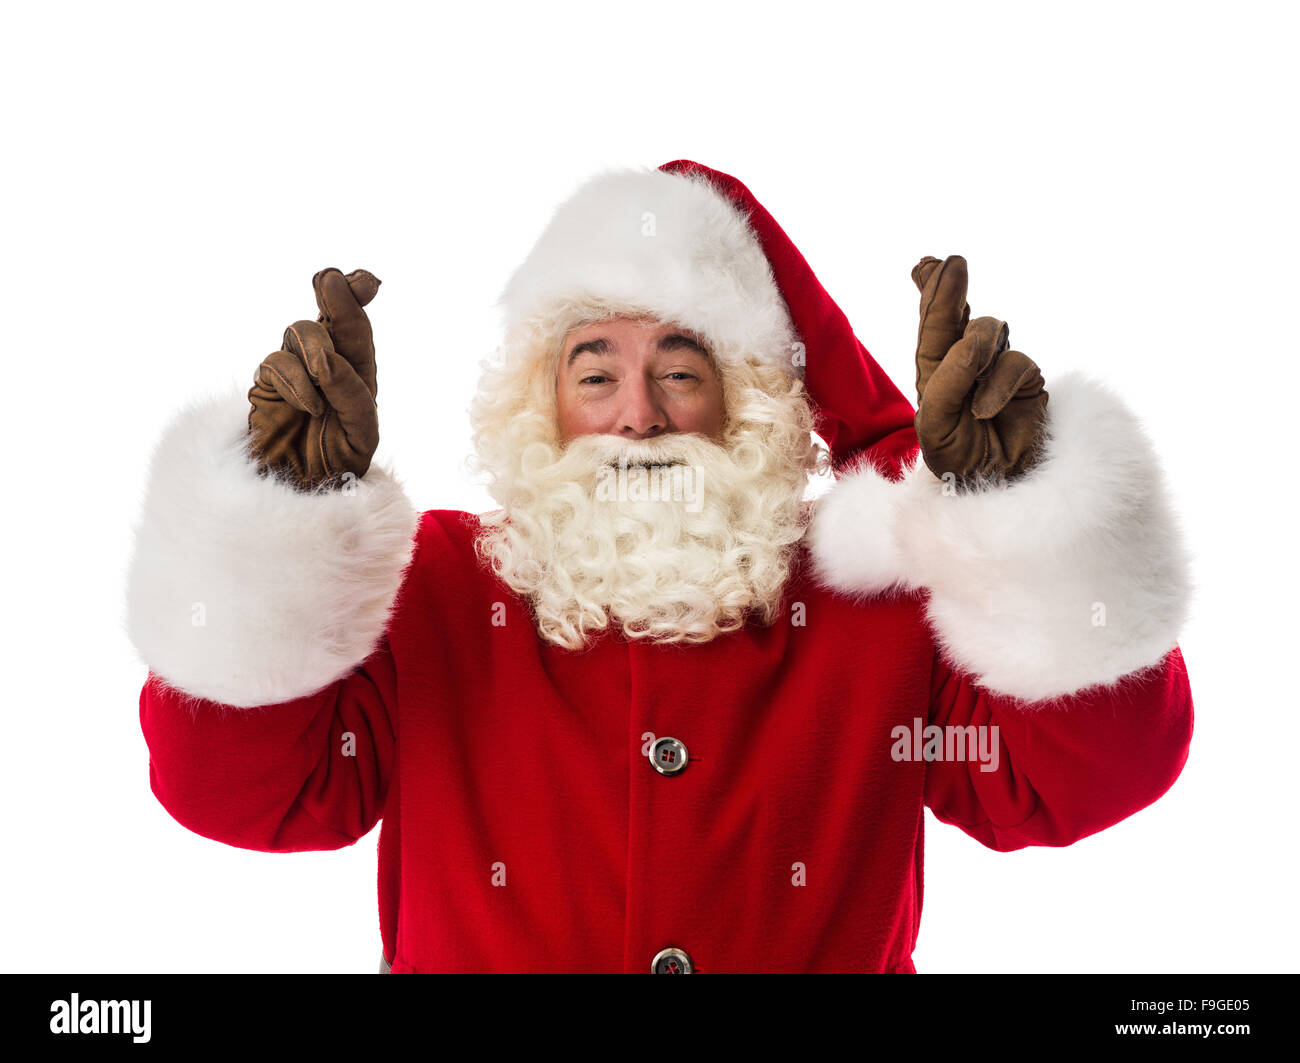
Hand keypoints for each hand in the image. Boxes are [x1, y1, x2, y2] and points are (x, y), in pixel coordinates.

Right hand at [248, 268, 381, 489]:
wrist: (296, 496)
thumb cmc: (336, 467)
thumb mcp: (361, 435)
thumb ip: (353, 395)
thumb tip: (326, 359)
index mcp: (356, 373)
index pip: (356, 328)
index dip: (357, 296)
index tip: (366, 280)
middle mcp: (325, 365)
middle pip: (329, 317)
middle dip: (336, 298)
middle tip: (333, 282)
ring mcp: (293, 372)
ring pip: (300, 332)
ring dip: (315, 345)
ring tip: (325, 374)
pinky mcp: (265, 385)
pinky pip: (276, 363)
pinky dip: (295, 380)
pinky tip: (311, 405)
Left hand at [911, 255, 1047, 483]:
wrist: (995, 486)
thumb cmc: (958, 458)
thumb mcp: (935, 426)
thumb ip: (946, 382)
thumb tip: (971, 339)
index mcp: (936, 372)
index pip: (932, 328)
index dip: (931, 294)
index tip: (925, 263)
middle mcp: (966, 364)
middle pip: (958, 316)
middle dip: (949, 290)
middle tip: (950, 264)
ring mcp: (997, 369)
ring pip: (989, 332)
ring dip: (975, 349)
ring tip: (968, 385)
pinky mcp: (1026, 380)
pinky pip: (1014, 364)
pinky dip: (998, 385)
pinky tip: (985, 409)